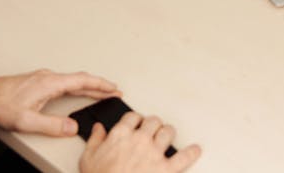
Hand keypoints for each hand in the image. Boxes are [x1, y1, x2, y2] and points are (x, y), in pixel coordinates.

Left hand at [0, 69, 120, 136]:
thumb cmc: (2, 105)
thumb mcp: (27, 120)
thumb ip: (52, 125)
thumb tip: (73, 126)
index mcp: (50, 83)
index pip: (81, 81)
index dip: (100, 85)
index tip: (114, 88)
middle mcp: (48, 77)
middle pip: (79, 79)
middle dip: (98, 86)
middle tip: (114, 91)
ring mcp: (43, 78)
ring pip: (71, 80)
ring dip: (87, 86)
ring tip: (99, 93)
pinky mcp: (38, 82)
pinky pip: (64, 82)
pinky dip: (76, 86)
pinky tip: (75, 92)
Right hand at [80, 111, 200, 171]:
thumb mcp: (87, 159)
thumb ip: (94, 140)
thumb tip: (98, 129)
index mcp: (121, 135)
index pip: (132, 116)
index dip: (135, 119)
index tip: (136, 122)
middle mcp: (139, 140)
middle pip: (153, 121)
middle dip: (153, 124)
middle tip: (153, 129)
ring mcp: (154, 154)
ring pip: (168, 132)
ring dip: (168, 133)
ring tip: (168, 136)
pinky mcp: (165, 170)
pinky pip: (183, 158)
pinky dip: (191, 153)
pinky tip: (195, 150)